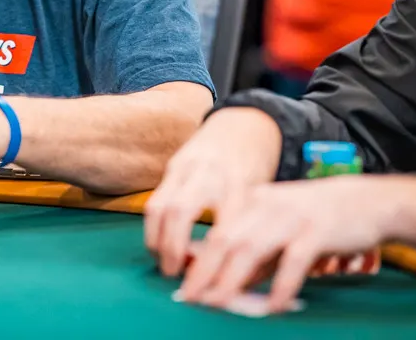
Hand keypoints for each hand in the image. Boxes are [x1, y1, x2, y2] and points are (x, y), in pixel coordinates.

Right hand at [144, 108, 280, 276]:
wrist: (241, 126)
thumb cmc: (255, 172)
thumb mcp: (262, 200)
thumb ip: (248, 232)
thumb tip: (237, 280)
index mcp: (239, 185)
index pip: (224, 229)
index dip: (213, 261)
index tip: (209, 288)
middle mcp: (209, 175)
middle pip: (180, 213)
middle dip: (172, 249)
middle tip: (174, 275)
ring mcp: (185, 168)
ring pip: (158, 207)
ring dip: (155, 240)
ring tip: (164, 263)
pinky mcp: (171, 167)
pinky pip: (154, 202)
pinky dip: (154, 228)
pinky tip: (161, 245)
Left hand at [177, 176, 392, 312]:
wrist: (370, 202)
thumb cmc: (320, 220)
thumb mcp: (281, 230)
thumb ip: (259, 256)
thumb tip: (233, 285)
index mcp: (253, 201)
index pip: (217, 233)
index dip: (198, 261)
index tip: (184, 286)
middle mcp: (265, 205)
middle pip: (225, 240)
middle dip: (205, 272)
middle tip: (190, 298)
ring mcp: (289, 216)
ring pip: (250, 249)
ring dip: (231, 280)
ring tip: (218, 304)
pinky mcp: (316, 230)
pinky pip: (292, 262)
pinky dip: (281, 285)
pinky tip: (274, 307)